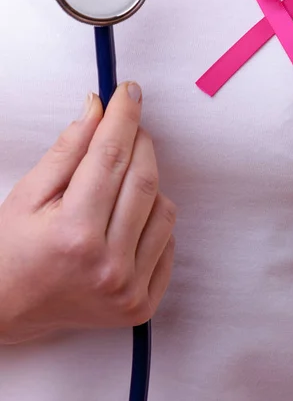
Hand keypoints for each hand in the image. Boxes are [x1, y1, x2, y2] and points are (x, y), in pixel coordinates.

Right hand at [0, 82, 175, 343]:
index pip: (110, 156)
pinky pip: (168, 240)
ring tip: (116, 186)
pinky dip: (153, 219)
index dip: (122, 116)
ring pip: (164, 207)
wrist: (10, 309)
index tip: (129, 91)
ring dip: (147, 182)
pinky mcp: (143, 303)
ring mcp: (129, 288)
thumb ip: (67, 150)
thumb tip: (98, 107)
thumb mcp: (28, 194)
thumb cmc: (12, 248)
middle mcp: (107, 265)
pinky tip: (125, 220)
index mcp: (72, 234)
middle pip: (143, 178)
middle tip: (126, 127)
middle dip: (138, 140)